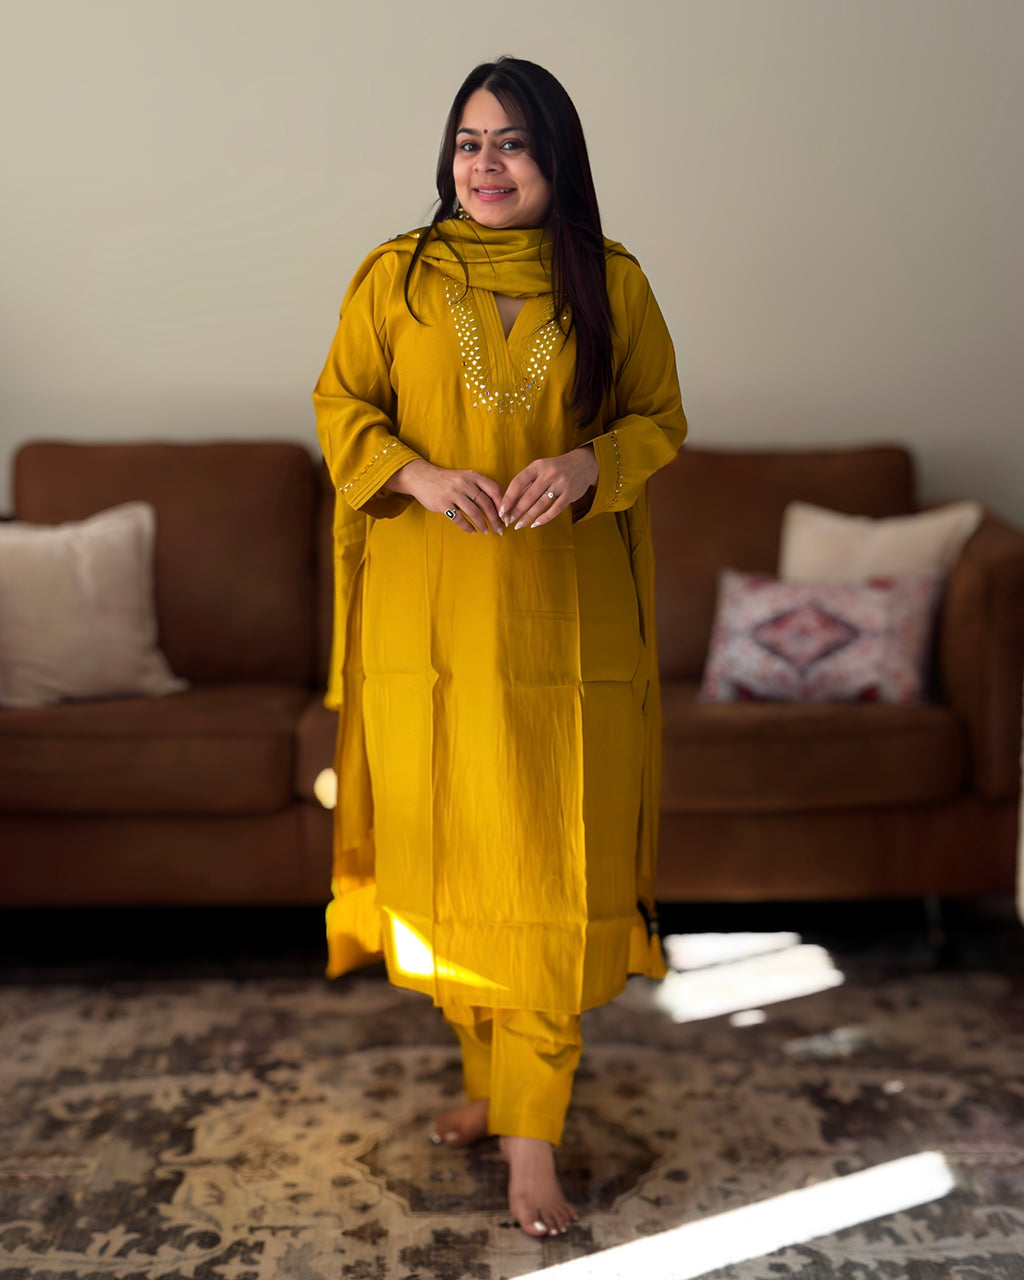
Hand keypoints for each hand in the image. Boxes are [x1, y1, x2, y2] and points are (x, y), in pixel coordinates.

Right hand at [386, 459, 504, 533]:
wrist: (422, 477)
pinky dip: (468, 527)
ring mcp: (453, 493)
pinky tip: (472, 531)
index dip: (502, 505)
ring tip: (486, 531)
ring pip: (474, 513)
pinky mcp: (443, 504)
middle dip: (495, 519)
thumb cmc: (448, 480)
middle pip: (486, 504)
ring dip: (482, 524)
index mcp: (473, 476)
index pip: (494, 490)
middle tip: (499, 529)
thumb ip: (479, 487)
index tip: (506, 516)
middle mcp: (465, 483)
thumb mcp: (465, 477)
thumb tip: (499, 505)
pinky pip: (459, 519)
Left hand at [499, 447, 597, 529]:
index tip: (501, 510)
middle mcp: (548, 474)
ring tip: (518, 525)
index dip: (508, 498)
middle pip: (528, 496)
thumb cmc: (555, 468)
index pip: (518, 482)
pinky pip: (555, 509)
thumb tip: (510, 502)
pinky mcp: (570, 494)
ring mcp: (560, 484)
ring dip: (527, 517)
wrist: (583, 464)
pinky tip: (535, 524)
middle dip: (516, 511)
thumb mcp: (540, 469)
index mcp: (537, 466)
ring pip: (540, 504)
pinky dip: (544, 518)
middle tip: (508, 521)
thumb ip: (527, 483)